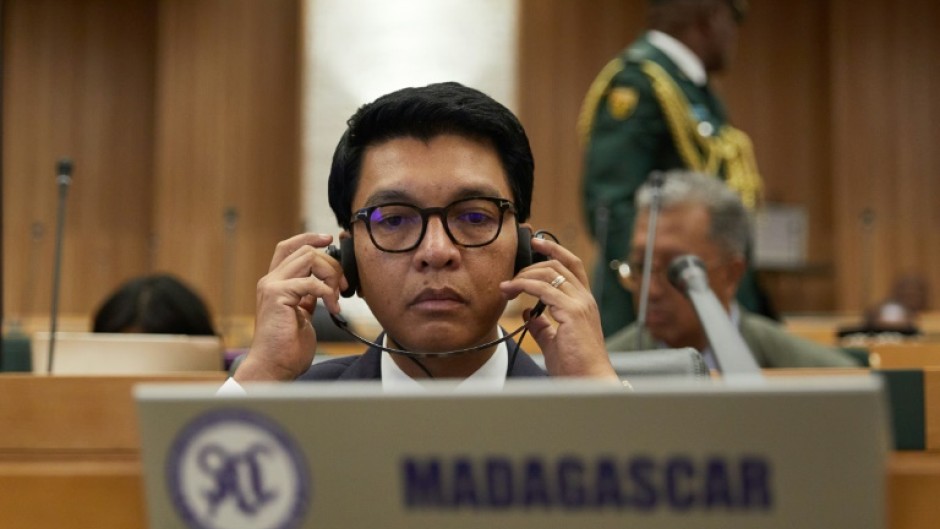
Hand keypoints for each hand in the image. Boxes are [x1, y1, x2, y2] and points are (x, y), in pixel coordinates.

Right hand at [234, 233, 347, 381]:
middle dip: (331, 264)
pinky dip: (327, 293)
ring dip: (330, 275)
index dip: (310, 239)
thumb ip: (308, 296)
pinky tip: (331, 309)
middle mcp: (271, 280)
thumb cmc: (288, 348)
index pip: (290, 247)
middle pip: (305, 250)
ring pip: (309, 258)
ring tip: (335, 299)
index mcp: (276, 283)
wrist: (274, 367)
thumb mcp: (302, 314)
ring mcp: (272, 286)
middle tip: (342, 287)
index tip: (330, 240)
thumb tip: (326, 285)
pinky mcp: (277, 295)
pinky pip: (310, 282)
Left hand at [500, 237, 616, 379]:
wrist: (588, 381)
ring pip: (549, 274)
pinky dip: (524, 286)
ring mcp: (580, 304)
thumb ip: (542, 326)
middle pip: (558, 265)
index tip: (536, 242)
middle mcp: (585, 299)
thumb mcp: (554, 341)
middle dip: (532, 263)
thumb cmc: (575, 365)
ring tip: (506, 287)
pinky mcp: (572, 312)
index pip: (572, 265)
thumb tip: (527, 315)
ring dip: (523, 277)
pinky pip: (544, 289)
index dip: (554, 250)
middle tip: (510, 274)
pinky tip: (511, 292)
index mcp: (584, 303)